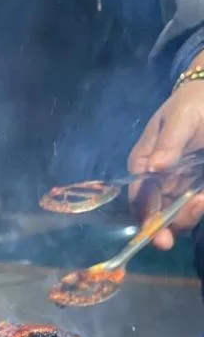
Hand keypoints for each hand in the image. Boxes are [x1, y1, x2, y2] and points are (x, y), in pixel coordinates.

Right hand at [128, 59, 203, 249]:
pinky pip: (192, 208)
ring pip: (174, 216)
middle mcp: (156, 182)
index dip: (146, 217)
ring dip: (186, 218)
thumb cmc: (192, 104)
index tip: (157, 232)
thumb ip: (168, 143)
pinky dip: (197, 210)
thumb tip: (154, 168)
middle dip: (166, 227)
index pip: (139, 197)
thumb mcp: (181, 118)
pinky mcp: (193, 190)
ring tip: (201, 201)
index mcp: (143, 165)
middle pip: (154, 214)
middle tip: (177, 229)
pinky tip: (203, 199)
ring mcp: (175, 188)